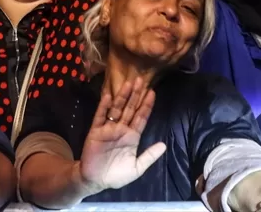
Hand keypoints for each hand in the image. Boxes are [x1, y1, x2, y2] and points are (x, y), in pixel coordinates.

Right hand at [79, 77, 165, 192]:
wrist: (95, 181)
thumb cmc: (116, 175)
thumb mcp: (137, 168)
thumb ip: (149, 156)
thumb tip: (164, 145)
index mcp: (132, 137)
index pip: (141, 118)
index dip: (146, 106)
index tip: (152, 92)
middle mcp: (121, 129)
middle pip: (130, 109)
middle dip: (136, 95)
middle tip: (141, 79)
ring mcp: (108, 129)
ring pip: (117, 109)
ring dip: (122, 96)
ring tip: (128, 83)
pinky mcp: (96, 131)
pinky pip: (100, 116)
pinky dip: (104, 106)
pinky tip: (108, 95)